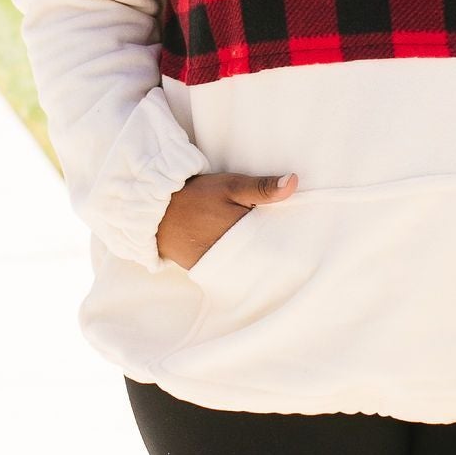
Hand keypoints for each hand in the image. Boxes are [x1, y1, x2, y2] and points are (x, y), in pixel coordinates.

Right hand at [157, 170, 297, 269]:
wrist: (155, 213)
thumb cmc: (196, 195)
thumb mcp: (231, 185)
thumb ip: (263, 188)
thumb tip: (294, 182)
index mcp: (245, 236)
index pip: (278, 242)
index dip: (290, 237)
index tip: (300, 233)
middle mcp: (234, 258)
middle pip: (264, 256)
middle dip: (274, 249)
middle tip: (286, 241)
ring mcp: (219, 268)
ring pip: (249, 265)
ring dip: (257, 257)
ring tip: (266, 248)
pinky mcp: (207, 272)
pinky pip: (231, 270)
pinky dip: (239, 263)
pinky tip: (245, 254)